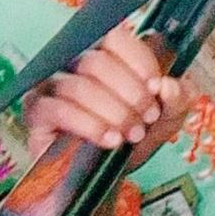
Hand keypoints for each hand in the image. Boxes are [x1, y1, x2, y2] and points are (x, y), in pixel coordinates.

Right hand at [24, 26, 196, 171]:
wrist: (103, 179)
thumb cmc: (129, 142)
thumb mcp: (164, 122)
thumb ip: (177, 101)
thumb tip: (169, 86)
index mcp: (104, 56)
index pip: (115, 36)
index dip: (138, 60)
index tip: (156, 89)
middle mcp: (73, 63)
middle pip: (97, 61)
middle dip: (130, 94)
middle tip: (146, 120)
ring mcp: (51, 85)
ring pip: (80, 86)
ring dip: (114, 113)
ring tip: (130, 136)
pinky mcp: (37, 111)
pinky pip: (60, 109)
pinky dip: (91, 126)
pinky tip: (109, 141)